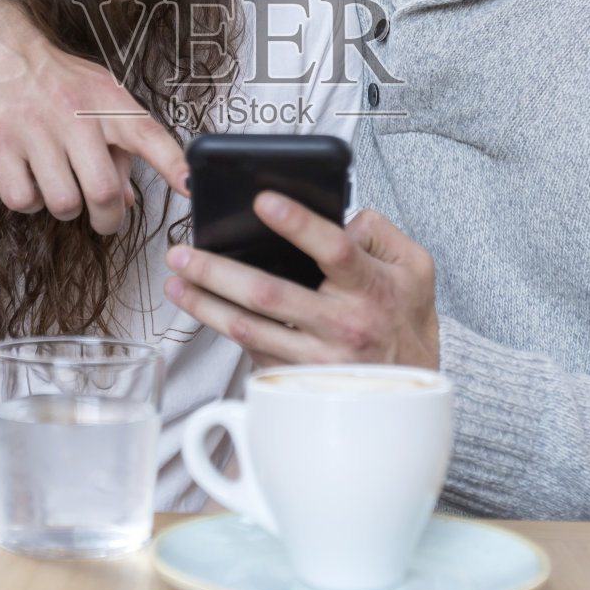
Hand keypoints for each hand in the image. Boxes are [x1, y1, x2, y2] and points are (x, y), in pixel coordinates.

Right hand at [0, 0, 188, 234]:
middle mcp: (73, 114)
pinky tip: (28, 178)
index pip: (147, 135)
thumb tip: (125, 200)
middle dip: (108, 220)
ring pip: (63, 203)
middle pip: (103, 191)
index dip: (173, 164)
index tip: (190, 187)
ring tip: (58, 185)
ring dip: (65, 208)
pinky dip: (30, 202)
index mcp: (106, 101)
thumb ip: (117, 149)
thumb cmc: (54, 78)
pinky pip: (24, 201)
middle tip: (105, 220)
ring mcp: (33, 129)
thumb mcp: (95, 97)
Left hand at [163, 193, 439, 369]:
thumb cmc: (407, 318)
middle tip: (182, 252)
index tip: (264, 200)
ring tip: (175, 282)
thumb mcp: (414, 266)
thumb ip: (379, 231)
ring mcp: (318, 357)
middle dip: (217, 271)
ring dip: (204, 304)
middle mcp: (342, 324)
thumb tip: (337, 217)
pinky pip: (253, 352)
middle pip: (269, 294)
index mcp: (369, 286)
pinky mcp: (300, 379)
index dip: (298, 224)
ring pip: (249, 330)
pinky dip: (224, 330)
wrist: (412, 388)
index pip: (333, 249)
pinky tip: (202, 310)